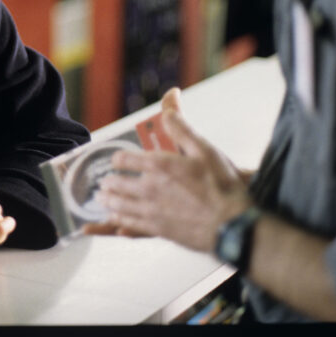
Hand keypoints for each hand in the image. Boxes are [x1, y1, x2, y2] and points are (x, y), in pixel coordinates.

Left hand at [88, 88, 251, 251]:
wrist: (233, 226)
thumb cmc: (222, 186)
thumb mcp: (204, 149)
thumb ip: (181, 127)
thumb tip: (168, 106)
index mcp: (158, 166)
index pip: (124, 158)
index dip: (117, 158)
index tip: (116, 159)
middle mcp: (149, 188)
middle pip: (117, 184)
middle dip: (109, 181)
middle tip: (104, 182)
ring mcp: (151, 211)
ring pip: (119, 205)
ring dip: (108, 201)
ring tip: (102, 199)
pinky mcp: (158, 230)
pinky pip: (130, 225)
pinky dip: (118, 221)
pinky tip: (116, 221)